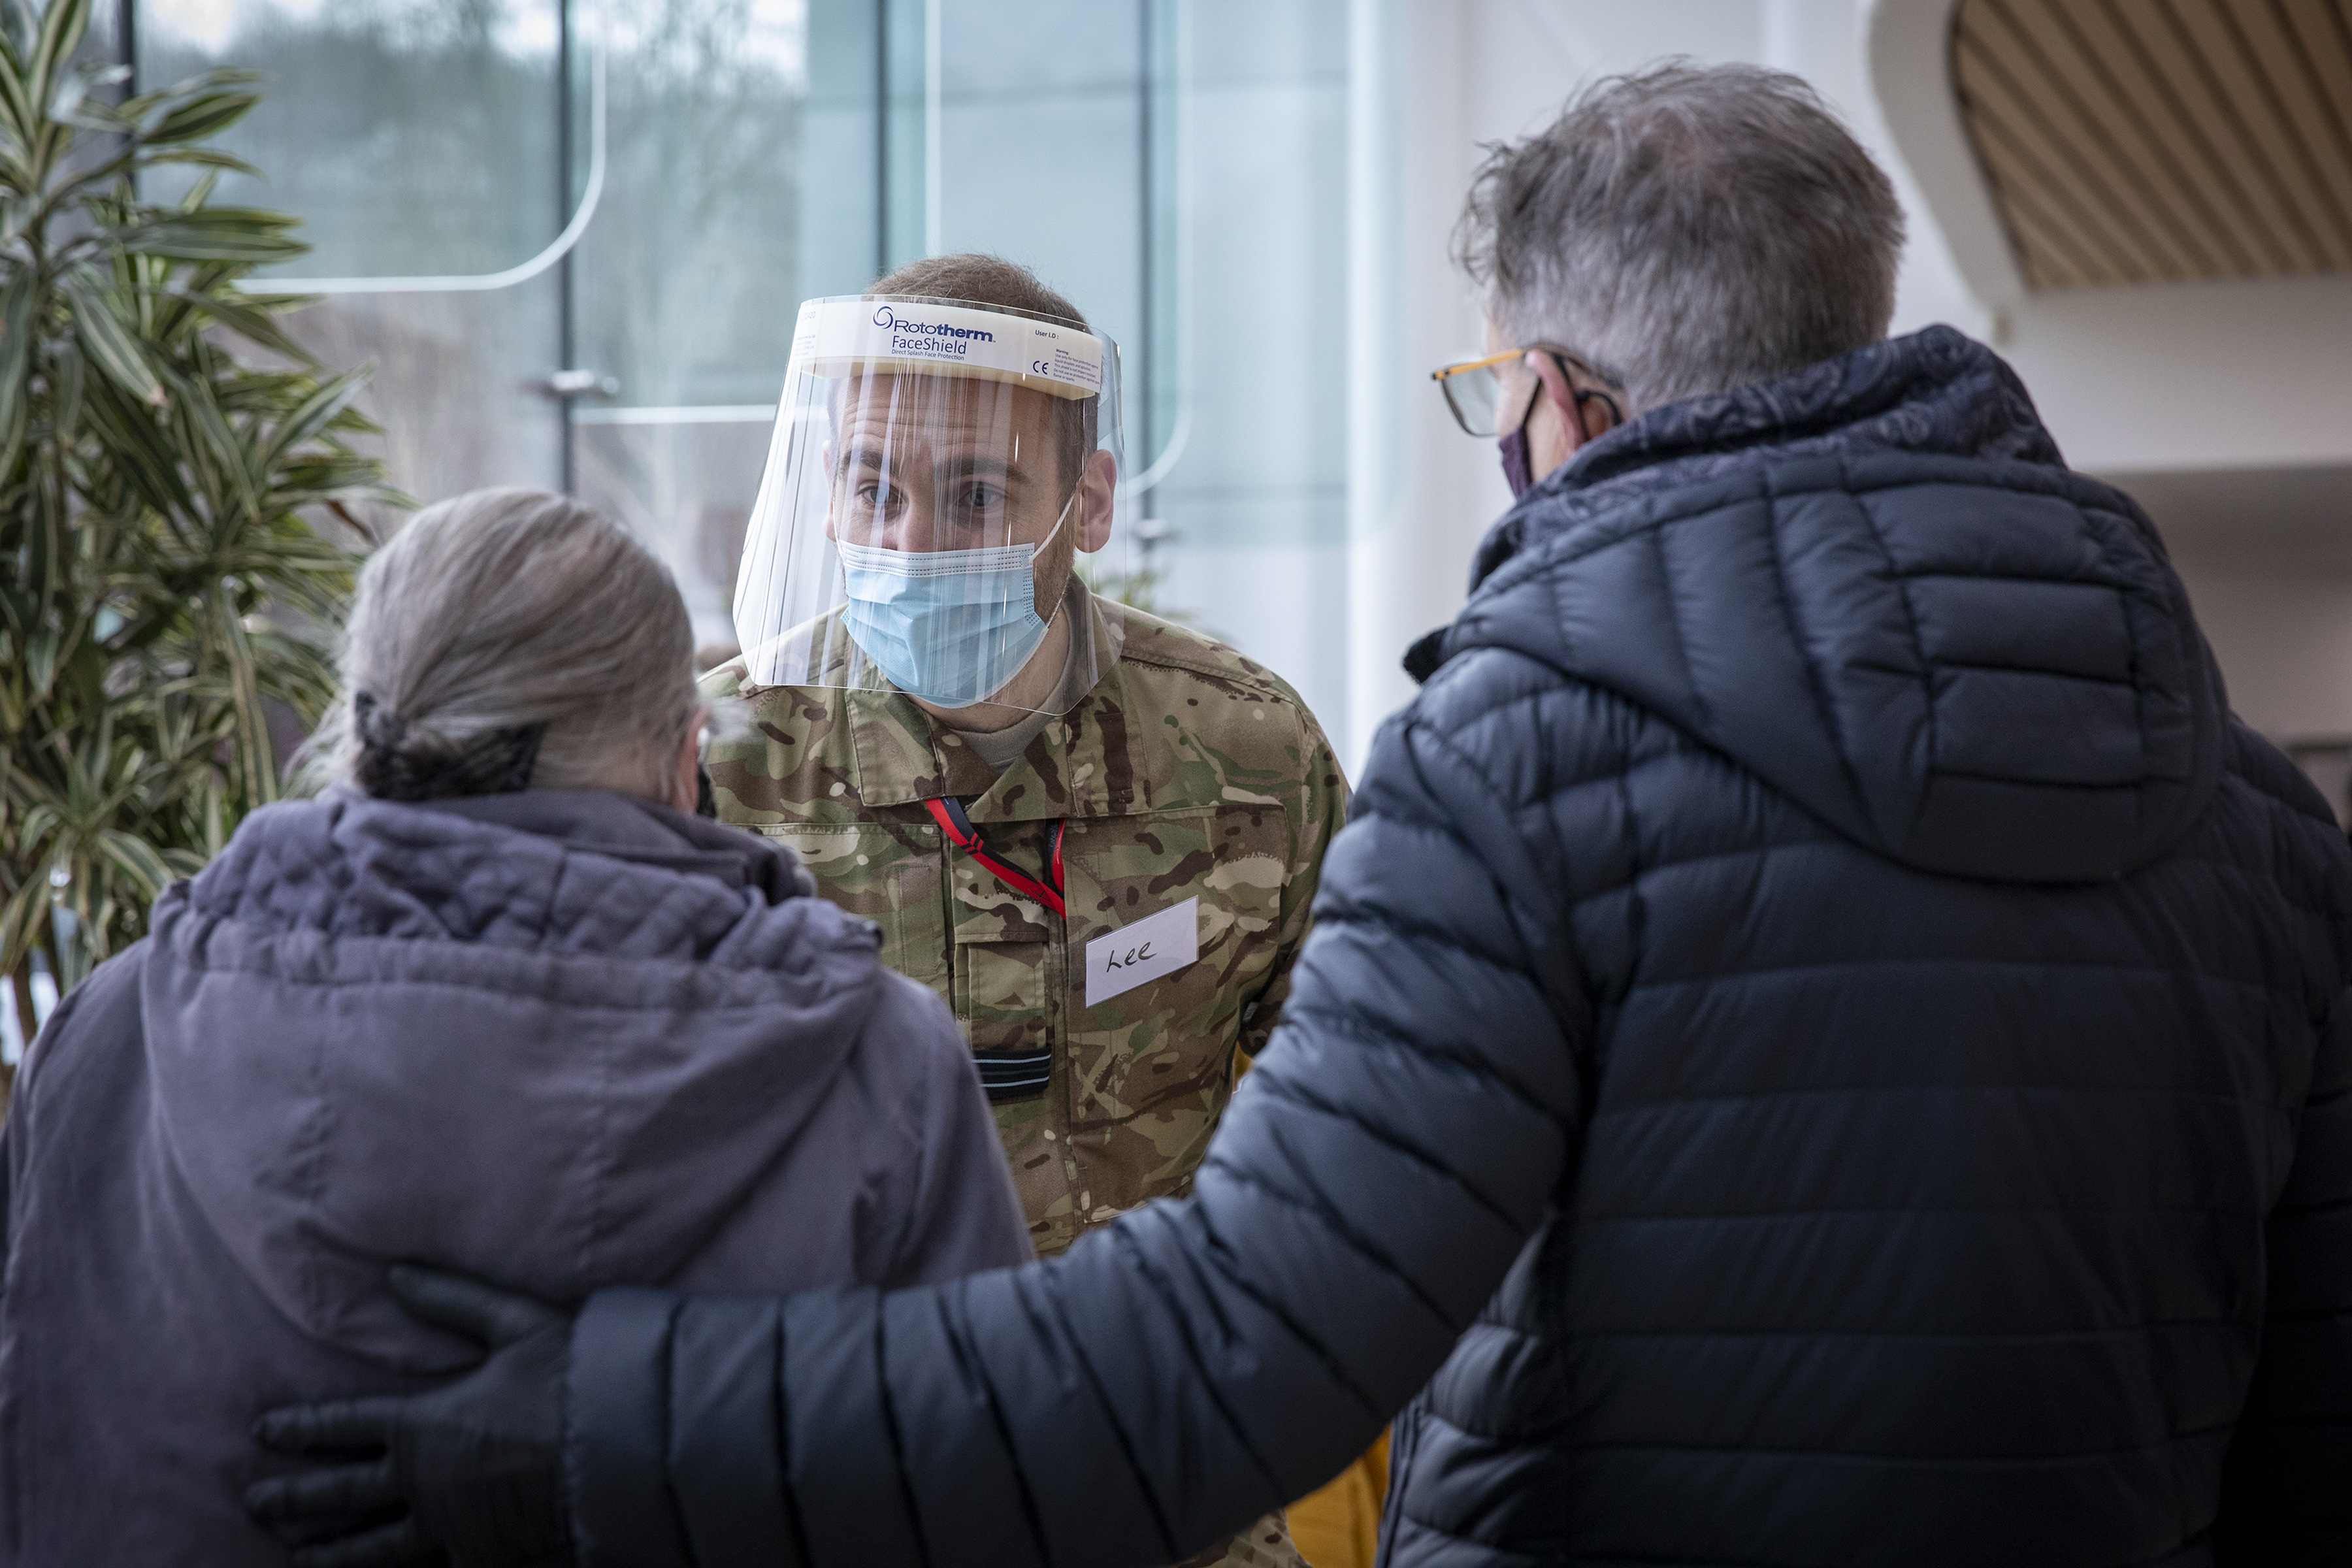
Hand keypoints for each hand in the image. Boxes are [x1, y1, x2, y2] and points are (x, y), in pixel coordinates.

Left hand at [246, 1264, 575, 1567]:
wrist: (623, 1447)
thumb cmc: (570, 1377)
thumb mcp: (514, 1322)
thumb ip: (452, 1299)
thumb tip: (395, 1274)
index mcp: (422, 1424)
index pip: (342, 1425)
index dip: (299, 1427)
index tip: (263, 1431)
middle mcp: (421, 1482)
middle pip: (342, 1493)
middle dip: (294, 1496)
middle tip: (257, 1502)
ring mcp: (448, 1527)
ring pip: (374, 1548)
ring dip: (332, 1553)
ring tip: (300, 1560)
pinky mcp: (482, 1555)